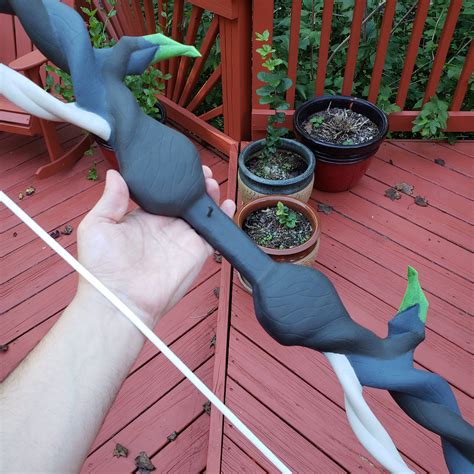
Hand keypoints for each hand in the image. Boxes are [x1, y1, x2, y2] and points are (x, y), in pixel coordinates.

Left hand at [77, 168, 234, 325]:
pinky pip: (214, 233)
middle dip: (195, 183)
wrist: (121, 301)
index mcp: (144, 217)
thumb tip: (115, 174)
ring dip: (209, 195)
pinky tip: (228, 204)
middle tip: (201, 170)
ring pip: (201, 212)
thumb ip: (110, 199)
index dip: (172, 179)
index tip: (178, 164)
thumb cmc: (103, 268)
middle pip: (185, 199)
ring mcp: (182, 238)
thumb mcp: (98, 226)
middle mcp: (165, 226)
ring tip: (211, 181)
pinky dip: (223, 218)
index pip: (163, 192)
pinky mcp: (196, 252)